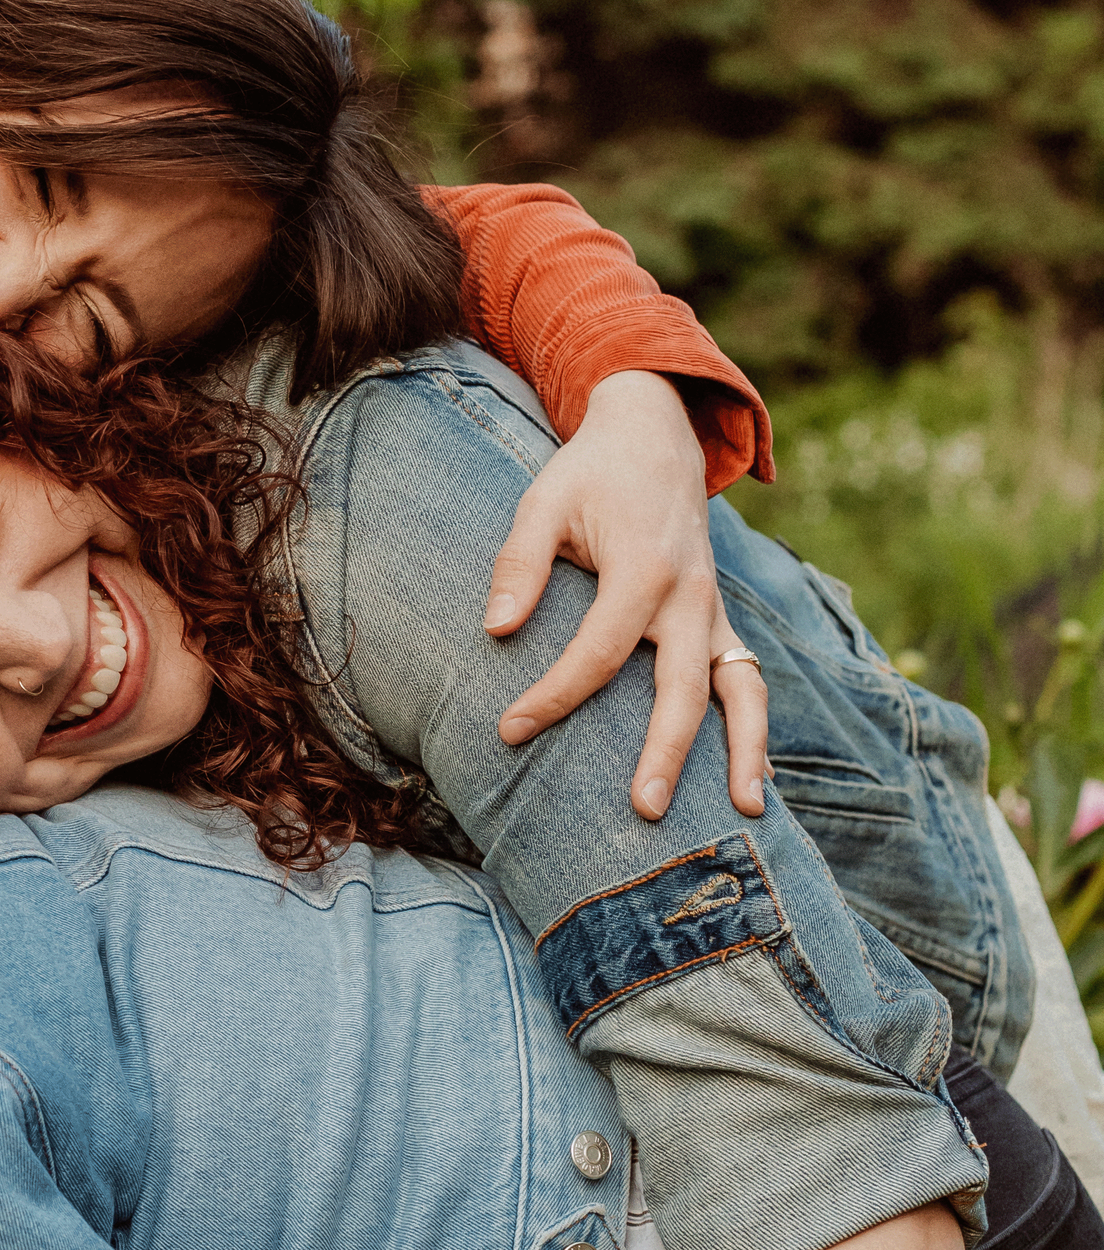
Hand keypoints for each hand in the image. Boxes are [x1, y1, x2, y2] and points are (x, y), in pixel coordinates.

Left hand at [486, 370, 768, 822]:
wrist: (655, 436)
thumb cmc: (590, 473)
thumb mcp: (543, 501)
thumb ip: (518, 563)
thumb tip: (496, 630)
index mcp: (644, 569)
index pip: (597, 653)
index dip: (552, 696)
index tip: (509, 731)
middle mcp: (691, 596)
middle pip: (683, 688)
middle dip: (665, 752)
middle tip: (644, 809)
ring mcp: (715, 611)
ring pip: (743, 689)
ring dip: (747, 751)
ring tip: (749, 814)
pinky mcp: (721, 620)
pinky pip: (746, 679)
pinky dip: (753, 728)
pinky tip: (753, 780)